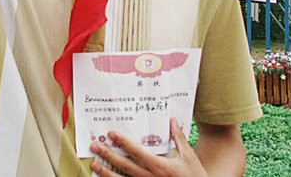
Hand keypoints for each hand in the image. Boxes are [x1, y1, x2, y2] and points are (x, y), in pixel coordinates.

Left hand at [89, 118, 207, 176]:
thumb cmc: (196, 176)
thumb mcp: (189, 156)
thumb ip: (178, 138)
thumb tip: (171, 120)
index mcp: (161, 167)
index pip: (137, 152)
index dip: (123, 142)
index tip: (111, 134)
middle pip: (125, 166)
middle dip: (108, 155)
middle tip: (94, 146)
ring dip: (107, 173)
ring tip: (94, 164)